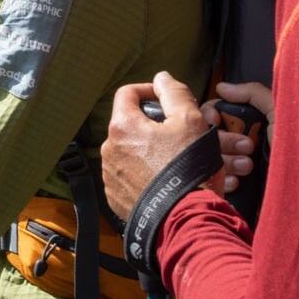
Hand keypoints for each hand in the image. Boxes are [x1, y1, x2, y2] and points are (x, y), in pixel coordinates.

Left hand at [101, 72, 252, 220]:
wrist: (183, 220)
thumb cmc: (187, 168)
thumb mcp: (190, 121)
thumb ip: (175, 93)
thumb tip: (162, 78)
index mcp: (123, 126)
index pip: (128, 93)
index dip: (148, 90)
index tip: (165, 98)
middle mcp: (109, 149)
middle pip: (129, 124)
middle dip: (151, 124)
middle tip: (176, 133)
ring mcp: (110, 175)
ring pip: (128, 151)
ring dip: (147, 149)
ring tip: (172, 159)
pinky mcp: (115, 198)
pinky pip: (128, 176)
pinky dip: (143, 172)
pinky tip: (164, 178)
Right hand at [208, 80, 273, 180]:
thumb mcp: (280, 112)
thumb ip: (253, 94)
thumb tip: (222, 87)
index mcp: (251, 120)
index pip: (214, 111)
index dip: (210, 114)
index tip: (216, 121)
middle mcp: (240, 139)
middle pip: (207, 134)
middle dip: (223, 140)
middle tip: (248, 146)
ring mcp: (236, 165)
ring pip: (209, 158)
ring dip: (227, 161)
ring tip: (249, 167)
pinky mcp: (236, 187)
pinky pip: (213, 181)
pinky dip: (223, 180)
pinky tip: (239, 182)